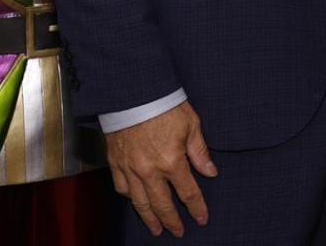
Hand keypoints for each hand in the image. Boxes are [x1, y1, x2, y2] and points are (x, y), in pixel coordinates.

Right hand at [105, 101, 217, 237]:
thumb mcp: (191, 125)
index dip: (196, 207)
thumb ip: (199, 152)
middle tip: (178, 232)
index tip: (202, 219)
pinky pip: (121, 188)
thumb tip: (211, 172)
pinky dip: (129, 198)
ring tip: (156, 229)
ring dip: (149, 218)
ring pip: (139, 202)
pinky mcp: (115, 163)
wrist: (134, 94)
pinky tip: (136, 203)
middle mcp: (149, 171)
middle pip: (162, 204)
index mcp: (171, 161)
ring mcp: (130, 169)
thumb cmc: (166, 106)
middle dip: (172, 221)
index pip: (188, 192)